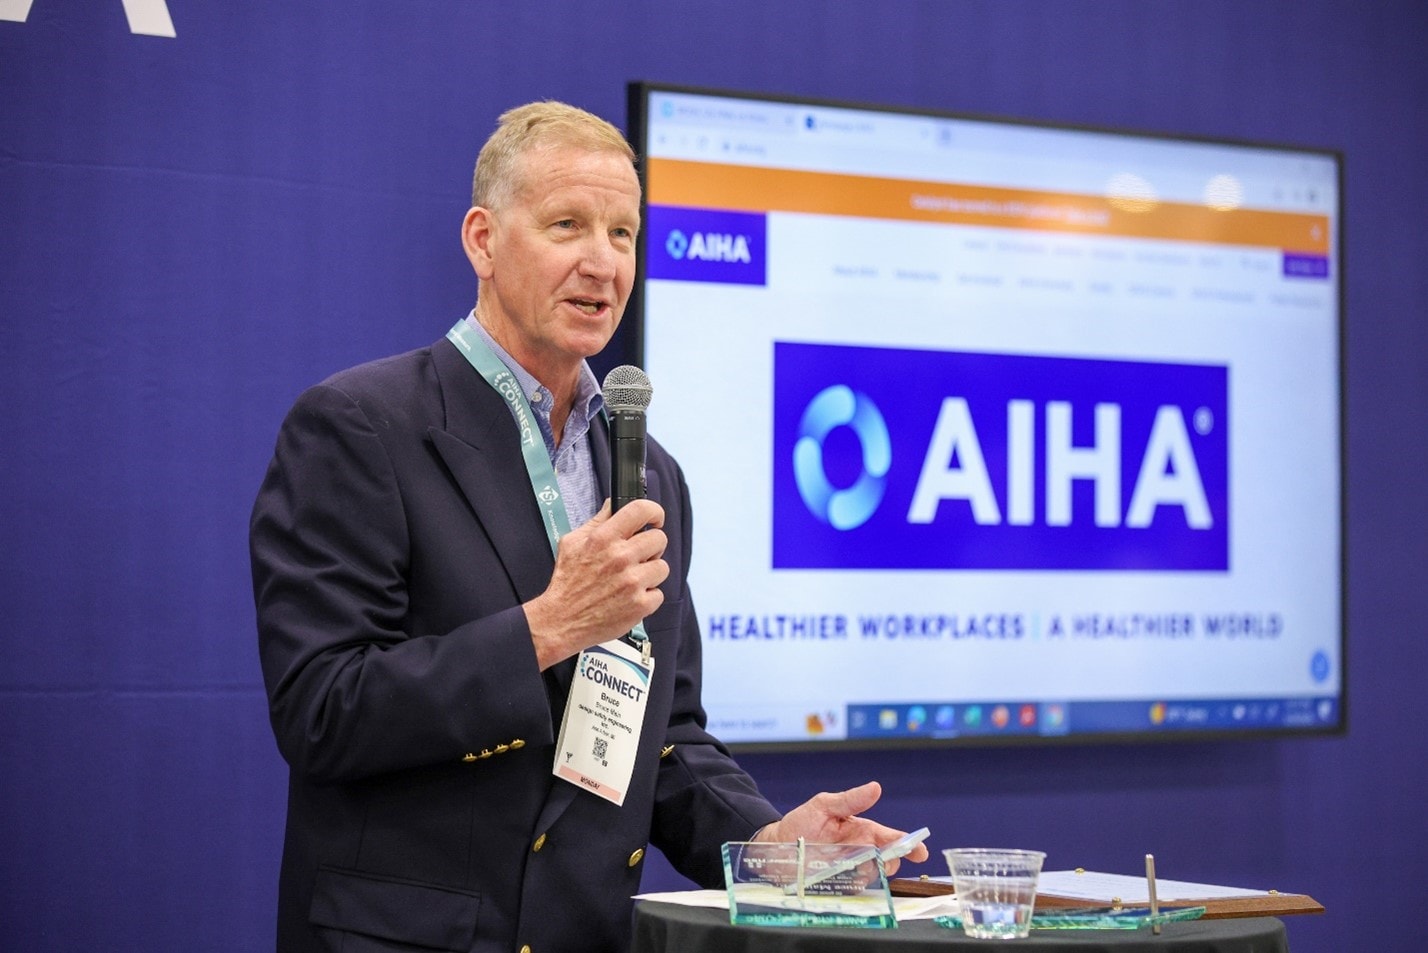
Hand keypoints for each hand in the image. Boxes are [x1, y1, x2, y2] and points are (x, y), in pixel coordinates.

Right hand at [525, 498, 668, 668]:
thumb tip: (614, 504)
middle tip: (640, 556)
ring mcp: (632, 582)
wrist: (561, 620)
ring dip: (650, 573)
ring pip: (663, 567)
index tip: (655, 519)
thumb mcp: (572, 543)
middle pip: (659, 539)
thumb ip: (597, 522)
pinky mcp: (640, 605)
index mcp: (603, 538)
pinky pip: (659, 594)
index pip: (641, 510)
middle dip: (651, 547)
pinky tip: (630, 598)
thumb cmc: (567, 582)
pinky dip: (647, 597)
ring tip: (633, 580)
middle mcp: (620, 557)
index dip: (654, 512)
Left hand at [753, 781, 928, 876]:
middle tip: (884, 857)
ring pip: (873, 874)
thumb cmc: (802, 823)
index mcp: (863, 830)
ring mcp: (850, 869)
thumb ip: (850, 799)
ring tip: (858, 863)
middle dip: (892, 860)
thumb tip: (876, 787)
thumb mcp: (824, 804)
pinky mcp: (839, 884)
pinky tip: (845, 875)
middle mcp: (861, 851)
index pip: (891, 838)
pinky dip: (854, 882)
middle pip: (888, 860)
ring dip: (871, 870)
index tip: (919, 850)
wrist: (776, 845)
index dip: (909, 844)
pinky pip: (854, 887)